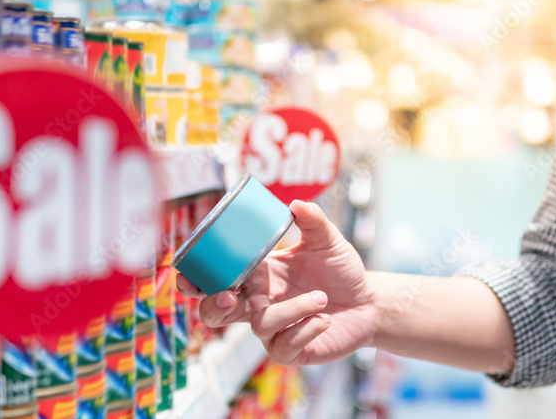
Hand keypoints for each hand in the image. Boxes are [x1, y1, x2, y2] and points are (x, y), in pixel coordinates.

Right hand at [177, 200, 377, 365]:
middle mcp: (258, 303)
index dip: (195, 279)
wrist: (369, 301)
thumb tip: (296, 204)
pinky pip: (283, 346)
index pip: (216, 277)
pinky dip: (304, 330)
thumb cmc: (340, 270)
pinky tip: (324, 320)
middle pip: (215, 312)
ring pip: (259, 325)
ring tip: (322, 298)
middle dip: (213, 306)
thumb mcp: (327, 241)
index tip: (186, 274)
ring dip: (290, 310)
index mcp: (257, 275)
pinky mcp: (291, 350)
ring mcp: (272, 329)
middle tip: (231, 298)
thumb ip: (312, 221)